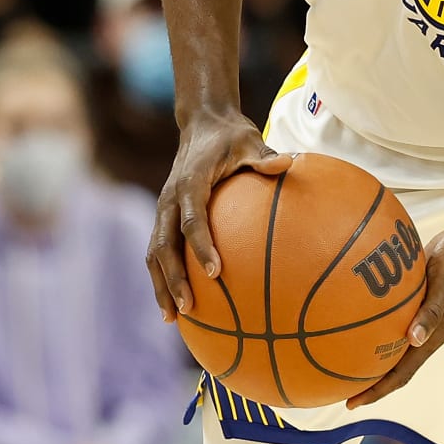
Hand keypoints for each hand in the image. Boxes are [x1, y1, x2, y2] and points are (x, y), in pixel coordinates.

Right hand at [147, 112, 291, 319]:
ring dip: (162, 285)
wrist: (201, 124)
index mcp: (189, 182)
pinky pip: (161, 252)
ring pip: (155, 254)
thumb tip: (289, 164)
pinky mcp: (166, 217)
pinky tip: (178, 305)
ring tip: (173, 319)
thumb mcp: (250, 140)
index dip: (200, 245)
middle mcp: (170, 198)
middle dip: (173, 278)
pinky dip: (164, 278)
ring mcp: (164, 210)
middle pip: (163, 245)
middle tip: (188, 307)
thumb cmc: (231, 136)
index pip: (192, 219)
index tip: (215, 271)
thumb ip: (265, 157)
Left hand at [345, 219, 443, 409]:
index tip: (352, 404)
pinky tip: (349, 321)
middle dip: (366, 383)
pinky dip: (369, 329)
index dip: (377, 392)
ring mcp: (418, 319)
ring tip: (338, 363)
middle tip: (336, 390)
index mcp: (432, 337)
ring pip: (389, 348)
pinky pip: (388, 323)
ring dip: (366, 360)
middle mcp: (423, 334)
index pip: (401, 374)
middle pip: (392, 368)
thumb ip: (431, 312)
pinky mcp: (414, 304)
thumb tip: (414, 339)